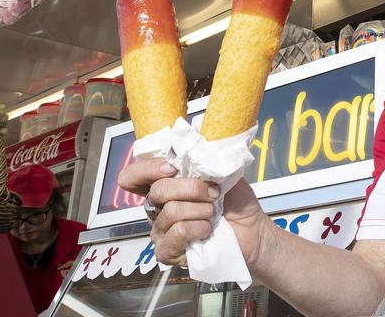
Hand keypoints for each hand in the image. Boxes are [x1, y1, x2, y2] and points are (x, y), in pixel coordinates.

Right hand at [117, 159, 271, 268]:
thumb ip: (202, 155)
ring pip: (171, 212)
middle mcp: (158, 207)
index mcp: (165, 184)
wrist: (252, 229)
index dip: (145, 169)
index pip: (132, 177)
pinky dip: (197, 228)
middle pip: (158, 191)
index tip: (171, 167)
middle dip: (192, 188)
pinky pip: (176, 234)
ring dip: (201, 210)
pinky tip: (207, 230)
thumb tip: (192, 133)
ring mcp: (160, 231)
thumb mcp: (221, 170)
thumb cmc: (235, 199)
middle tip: (214, 194)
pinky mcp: (168, 252)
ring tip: (213, 214)